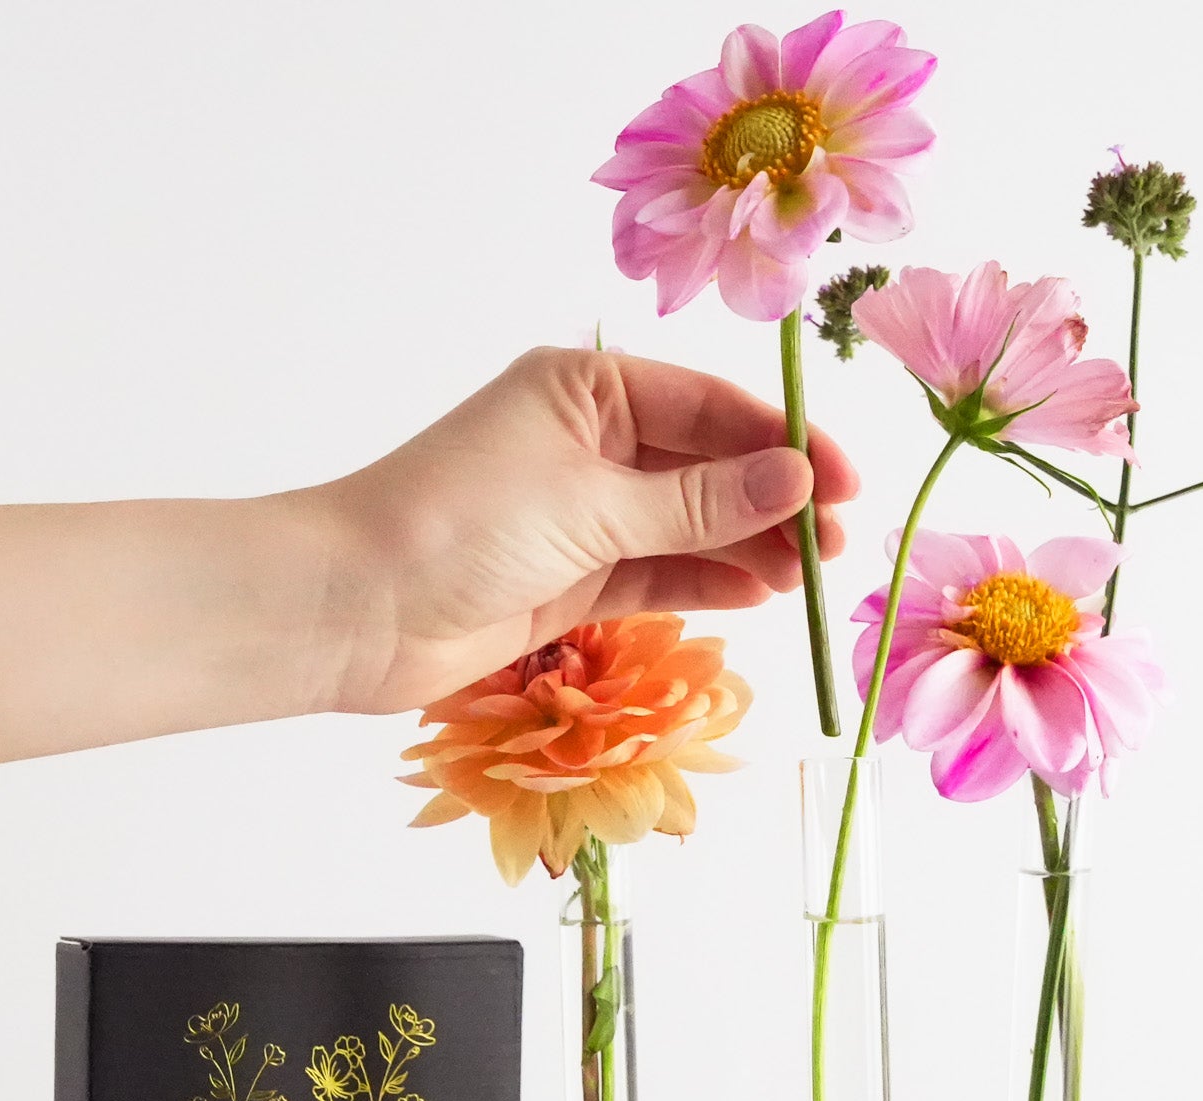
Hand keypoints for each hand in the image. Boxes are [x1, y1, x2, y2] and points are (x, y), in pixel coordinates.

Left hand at [306, 346, 858, 714]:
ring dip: (747, 548)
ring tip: (809, 574)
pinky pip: (658, 572)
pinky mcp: (571, 579)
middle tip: (840, 543)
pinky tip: (759, 593)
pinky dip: (705, 582)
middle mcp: (587, 440)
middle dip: (772, 502)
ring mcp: (580, 513)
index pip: (708, 407)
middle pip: (705, 467)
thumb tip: (798, 482)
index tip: (846, 483)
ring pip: (687, 526)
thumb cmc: (460, 526)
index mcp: (585, 387)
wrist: (356, 610)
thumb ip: (699, 504)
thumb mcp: (593, 506)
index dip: (782, 443)